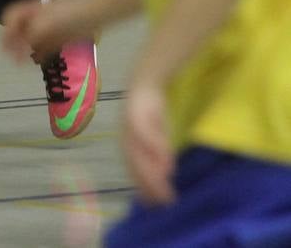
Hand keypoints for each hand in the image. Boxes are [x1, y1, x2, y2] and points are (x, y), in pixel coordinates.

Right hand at [0, 0, 93, 64]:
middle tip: (9, 57)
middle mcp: (36, 19)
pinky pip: (43, 49)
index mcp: (31, 9)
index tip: (4, 42)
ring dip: (23, 51)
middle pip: (18, 30)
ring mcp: (47, 29)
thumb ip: (32, 33)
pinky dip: (38, 56)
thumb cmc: (69, 14)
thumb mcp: (47, 22)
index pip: (11, 16)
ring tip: (20, 63)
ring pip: (29, 42)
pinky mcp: (57, 39)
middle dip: (12, 43)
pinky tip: (36, 62)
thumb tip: (25, 44)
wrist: (94, 15)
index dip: (6, 29)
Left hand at [122, 81, 174, 204]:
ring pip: (139, 154)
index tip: (158, 207)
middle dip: (150, 185)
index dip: (145, 190)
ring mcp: (128, 128)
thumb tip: (165, 177)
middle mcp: (124, 140)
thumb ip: (157, 157)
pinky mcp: (135, 115)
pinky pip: (144, 135)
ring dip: (152, 171)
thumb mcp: (155, 138)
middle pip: (135, 166)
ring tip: (167, 186)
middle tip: (167, 201)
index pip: (134, 173)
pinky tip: (168, 162)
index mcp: (127, 148)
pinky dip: (155, 150)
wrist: (144, 85)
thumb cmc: (150, 115)